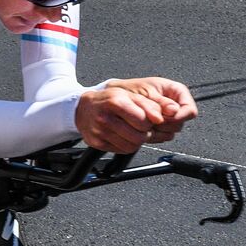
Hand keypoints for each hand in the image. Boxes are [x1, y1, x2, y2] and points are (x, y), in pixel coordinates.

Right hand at [74, 77, 197, 153]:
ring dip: (137, 140)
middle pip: (139, 136)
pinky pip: (122, 150)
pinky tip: (123, 136)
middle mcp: (105, 118)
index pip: (143, 121)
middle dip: (145, 133)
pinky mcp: (97, 143)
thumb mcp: (130, 95)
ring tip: (132, 131)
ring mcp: (99, 132)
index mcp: (115, 102)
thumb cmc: (108, 100)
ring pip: (132, 146)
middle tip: (141, 127)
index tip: (146, 119)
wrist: (82, 108)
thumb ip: (149, 105)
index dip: (149, 122)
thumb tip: (162, 118)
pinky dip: (127, 145)